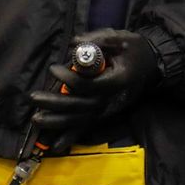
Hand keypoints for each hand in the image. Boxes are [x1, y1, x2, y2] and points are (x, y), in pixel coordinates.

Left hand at [28, 29, 161, 137]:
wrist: (150, 66)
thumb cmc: (134, 50)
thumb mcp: (120, 38)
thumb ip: (97, 39)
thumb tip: (74, 43)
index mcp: (117, 81)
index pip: (89, 85)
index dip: (69, 78)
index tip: (54, 68)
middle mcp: (111, 100)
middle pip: (80, 106)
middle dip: (55, 104)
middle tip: (34, 97)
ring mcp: (107, 109)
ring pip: (81, 120)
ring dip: (57, 122)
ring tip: (36, 119)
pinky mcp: (103, 113)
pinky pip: (86, 127)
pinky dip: (71, 137)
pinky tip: (55, 146)